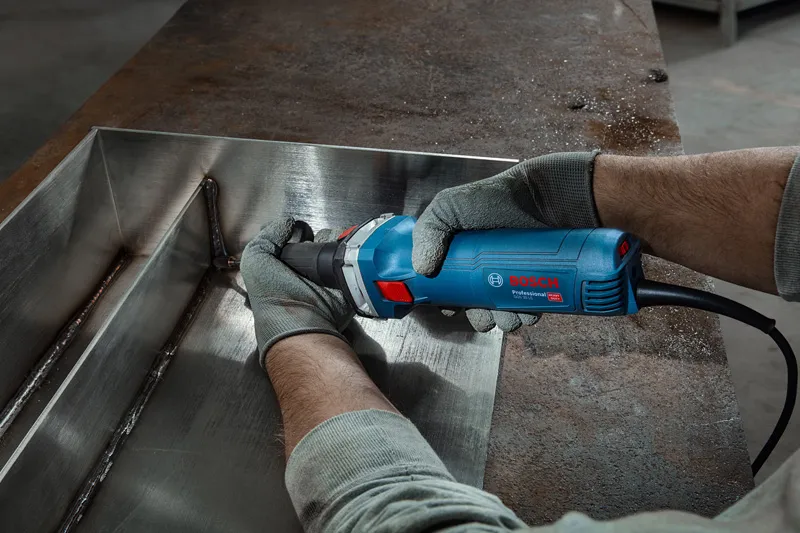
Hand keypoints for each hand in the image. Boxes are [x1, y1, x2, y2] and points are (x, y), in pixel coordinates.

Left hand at [240, 218, 353, 368]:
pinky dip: (353, 254)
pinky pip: (355, 260)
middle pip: (321, 239)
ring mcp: (329, 277)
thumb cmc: (273, 295)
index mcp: (286, 267)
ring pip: (339, 247)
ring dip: (336, 244)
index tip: (300, 232)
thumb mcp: (256, 260)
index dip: (299, 232)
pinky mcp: (347, 283)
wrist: (301, 322)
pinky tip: (344, 255)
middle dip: (320, 237)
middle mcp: (308, 272)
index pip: (299, 239)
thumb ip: (267, 235)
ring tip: (329, 253)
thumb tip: (289, 223)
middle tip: (315, 248)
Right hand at [412, 151, 599, 331]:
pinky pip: (531, 308)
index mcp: (461, 260)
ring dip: (504, 321)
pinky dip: (527, 316)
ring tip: (508, 314)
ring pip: (505, 313)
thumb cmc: (494, 198)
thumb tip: (422, 269)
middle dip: (480, 319)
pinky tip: (526, 311)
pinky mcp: (537, 283)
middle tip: (484, 315)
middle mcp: (485, 272)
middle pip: (478, 309)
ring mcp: (512, 278)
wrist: (541, 196)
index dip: (450, 304)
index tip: (452, 308)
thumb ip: (428, 231)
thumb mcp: (448, 207)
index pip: (450, 292)